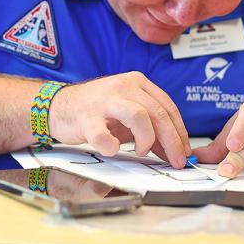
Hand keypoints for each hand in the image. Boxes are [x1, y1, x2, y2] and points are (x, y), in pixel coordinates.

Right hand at [49, 71, 190, 167]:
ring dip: (146, 139)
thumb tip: (173, 150)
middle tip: (176, 160)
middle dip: (171, 140)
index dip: (180, 131)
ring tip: (142, 152)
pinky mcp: (86, 116)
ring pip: (138, 115)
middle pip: (157, 112)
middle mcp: (124, 86)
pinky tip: (113, 150)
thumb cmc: (97, 112)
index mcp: (137, 83)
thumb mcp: (128, 116)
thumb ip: (151, 129)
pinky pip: (102, 134)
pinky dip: (111, 145)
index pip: (167, 106)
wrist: (59, 106)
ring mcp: (105, 100)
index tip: (184, 151)